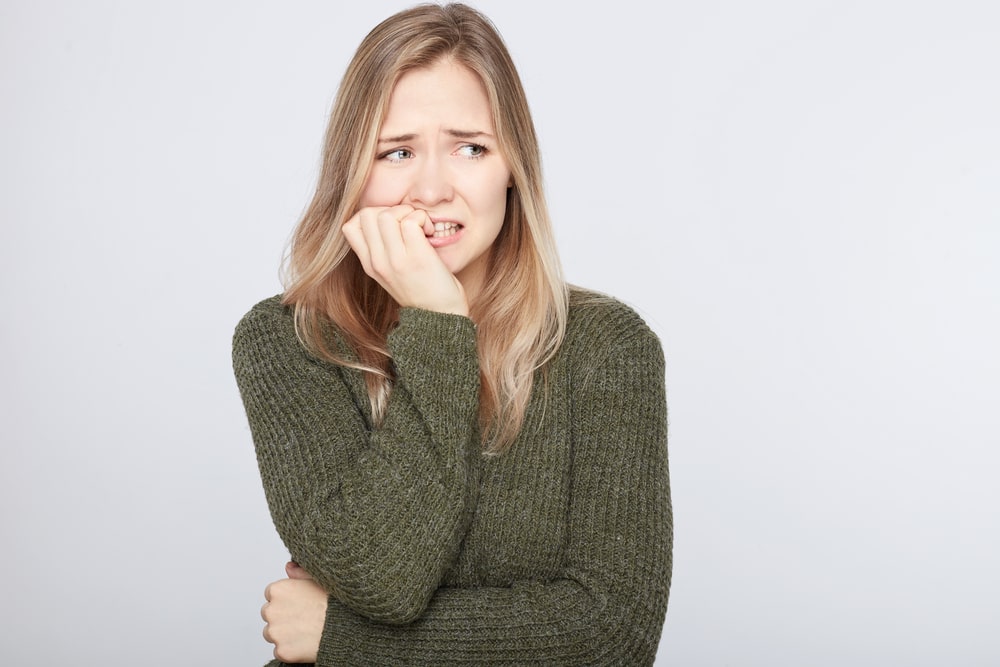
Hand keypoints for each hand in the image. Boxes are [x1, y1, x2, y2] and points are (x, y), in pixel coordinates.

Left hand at [261, 563, 327, 662]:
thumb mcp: (318, 579)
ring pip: (272, 634)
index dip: (285, 600)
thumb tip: (289, 567)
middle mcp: (271, 610)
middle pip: (270, 614)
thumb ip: (300, 572)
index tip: (298, 604)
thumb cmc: (335, 603)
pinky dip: (290, 649)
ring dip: (284, 634)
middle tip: (303, 618)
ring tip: (306, 630)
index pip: (271, 595)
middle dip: (282, 616)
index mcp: (278, 590)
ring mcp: (275, 632)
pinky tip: (306, 643)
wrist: (347, 627)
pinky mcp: (281, 651)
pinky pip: (280, 651)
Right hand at [342, 205, 468, 315]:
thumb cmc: (423, 291)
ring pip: (387, 214)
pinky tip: (430, 232)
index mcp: (370, 265)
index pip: (350, 226)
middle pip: (367, 214)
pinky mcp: (417, 257)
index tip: (392, 226)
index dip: (371, 215)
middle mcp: (377, 262)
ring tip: (421, 228)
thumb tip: (385, 219)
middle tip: (409, 224)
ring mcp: (396, 260)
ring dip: (408, 213)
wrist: (440, 316)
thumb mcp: (391, 274)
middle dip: (391, 209)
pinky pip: (411, 220)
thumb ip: (382, 251)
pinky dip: (422, 219)